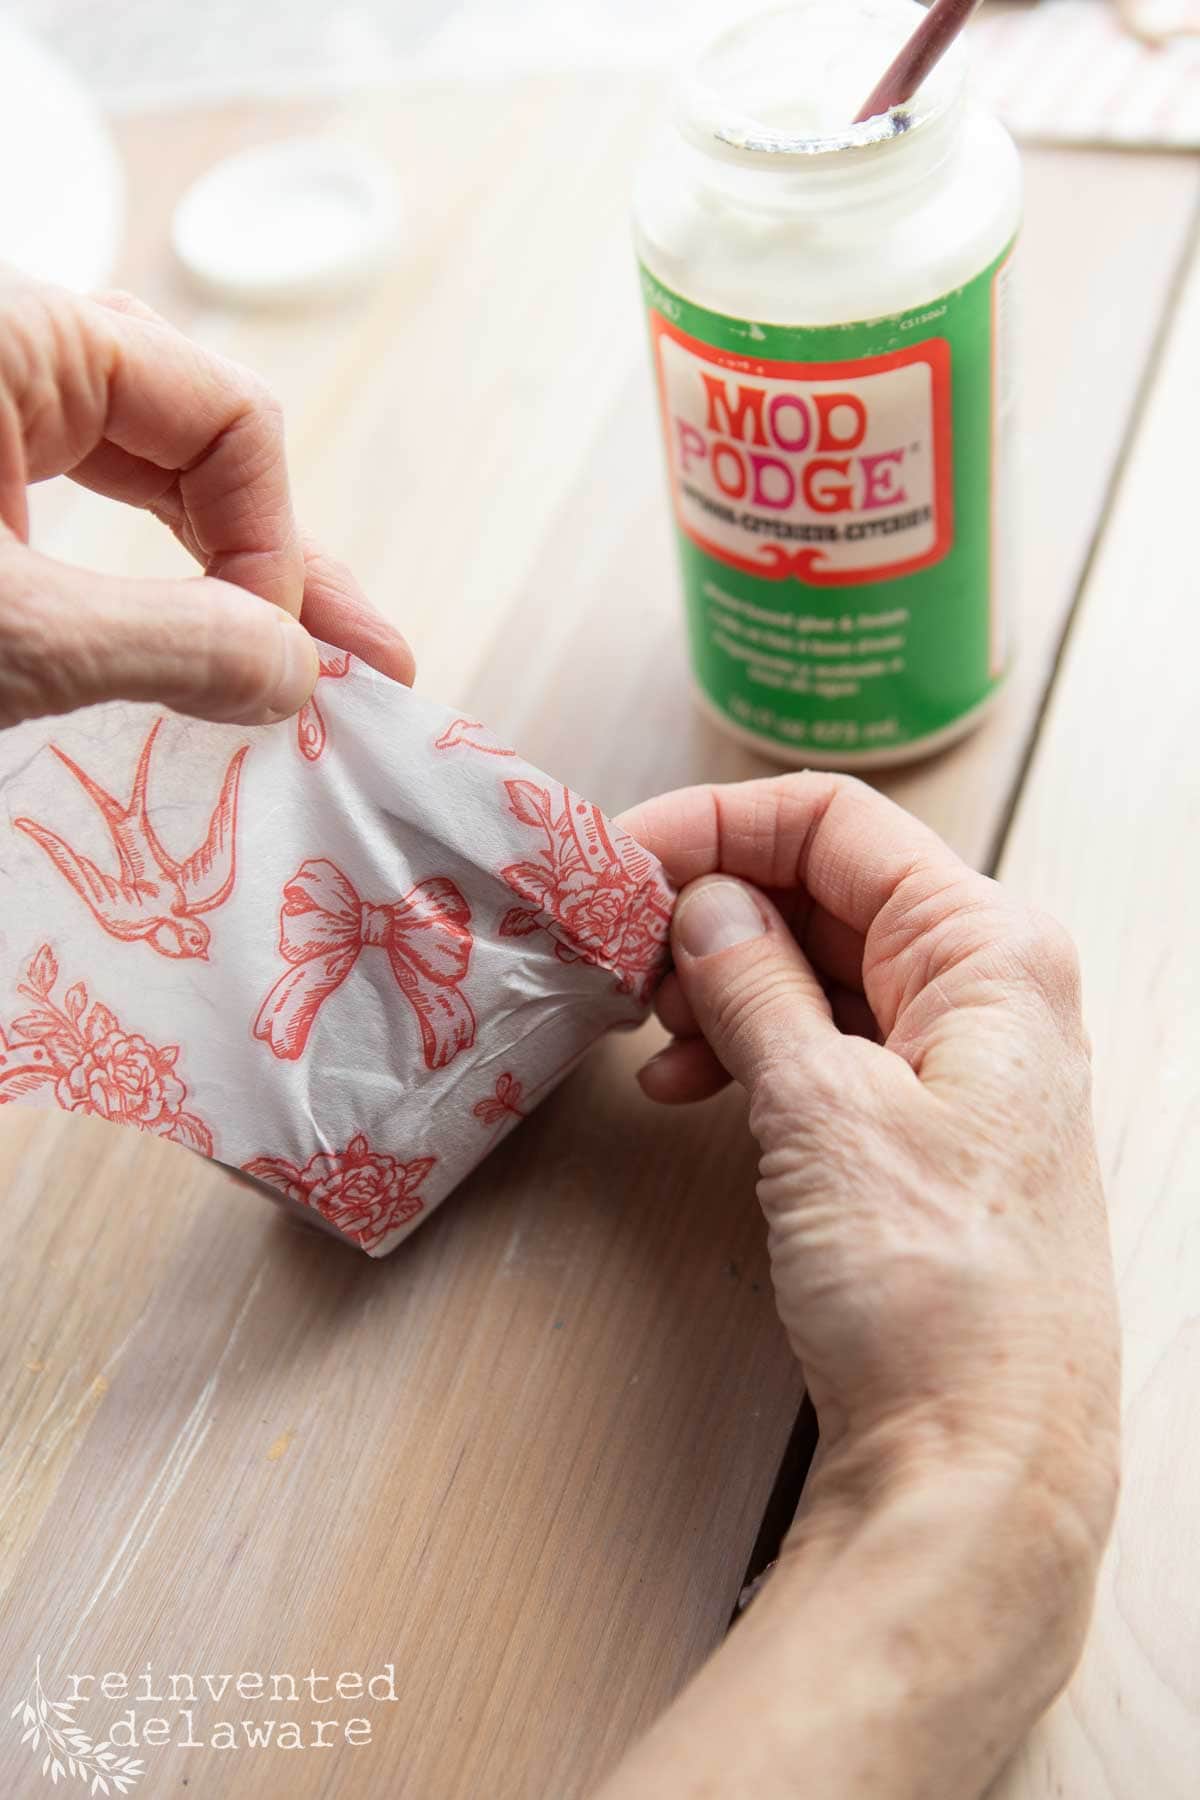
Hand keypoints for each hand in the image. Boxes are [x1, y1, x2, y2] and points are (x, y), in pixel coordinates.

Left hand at [0, 272, 413, 727]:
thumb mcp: (15, 633)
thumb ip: (167, 642)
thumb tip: (297, 672)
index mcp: (29, 334)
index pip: (233, 417)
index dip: (276, 548)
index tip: (268, 663)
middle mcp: (20, 348)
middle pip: (202, 437)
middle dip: (278, 560)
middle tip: (354, 667)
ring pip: (146, 467)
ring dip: (225, 565)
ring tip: (291, 650)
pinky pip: (83, 492)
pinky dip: (146, 567)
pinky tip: (193, 615)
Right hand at [600, 772, 1119, 1799]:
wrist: (979, 1457)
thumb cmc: (932, 1280)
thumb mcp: (821, 1106)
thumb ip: (753, 981)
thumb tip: (702, 900)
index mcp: (989, 948)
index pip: (833, 822)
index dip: (715, 826)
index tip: (617, 862)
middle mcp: (986, 987)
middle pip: (823, 889)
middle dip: (710, 909)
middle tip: (615, 951)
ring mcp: (957, 1059)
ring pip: (815, 966)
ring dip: (720, 981)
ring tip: (647, 1030)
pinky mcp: (923, 1126)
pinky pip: (822, 1043)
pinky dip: (748, 1046)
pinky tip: (686, 1083)